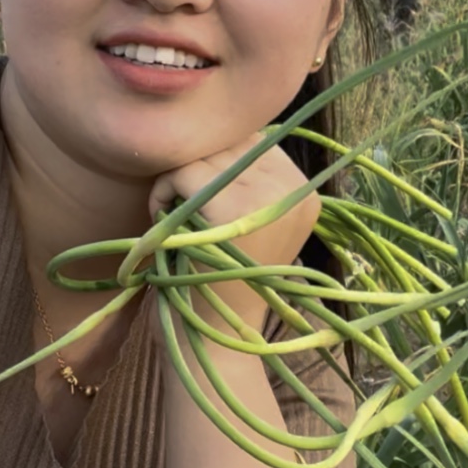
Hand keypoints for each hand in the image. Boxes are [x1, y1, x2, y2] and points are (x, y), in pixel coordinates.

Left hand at [148, 134, 319, 333]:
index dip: (218, 163)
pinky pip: (184, 172)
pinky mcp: (231, 209)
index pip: (254, 142)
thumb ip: (250, 181)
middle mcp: (295, 191)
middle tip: (179, 209)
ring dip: (175, 180)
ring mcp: (267, 199)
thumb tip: (221, 130)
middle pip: (230, 144)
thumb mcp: (252, 225)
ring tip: (171, 216)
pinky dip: (162, 192)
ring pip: (204, 156)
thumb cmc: (221, 278)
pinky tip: (161, 220)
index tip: (202, 201)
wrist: (214, 337)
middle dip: (196, 168)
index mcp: (306, 194)